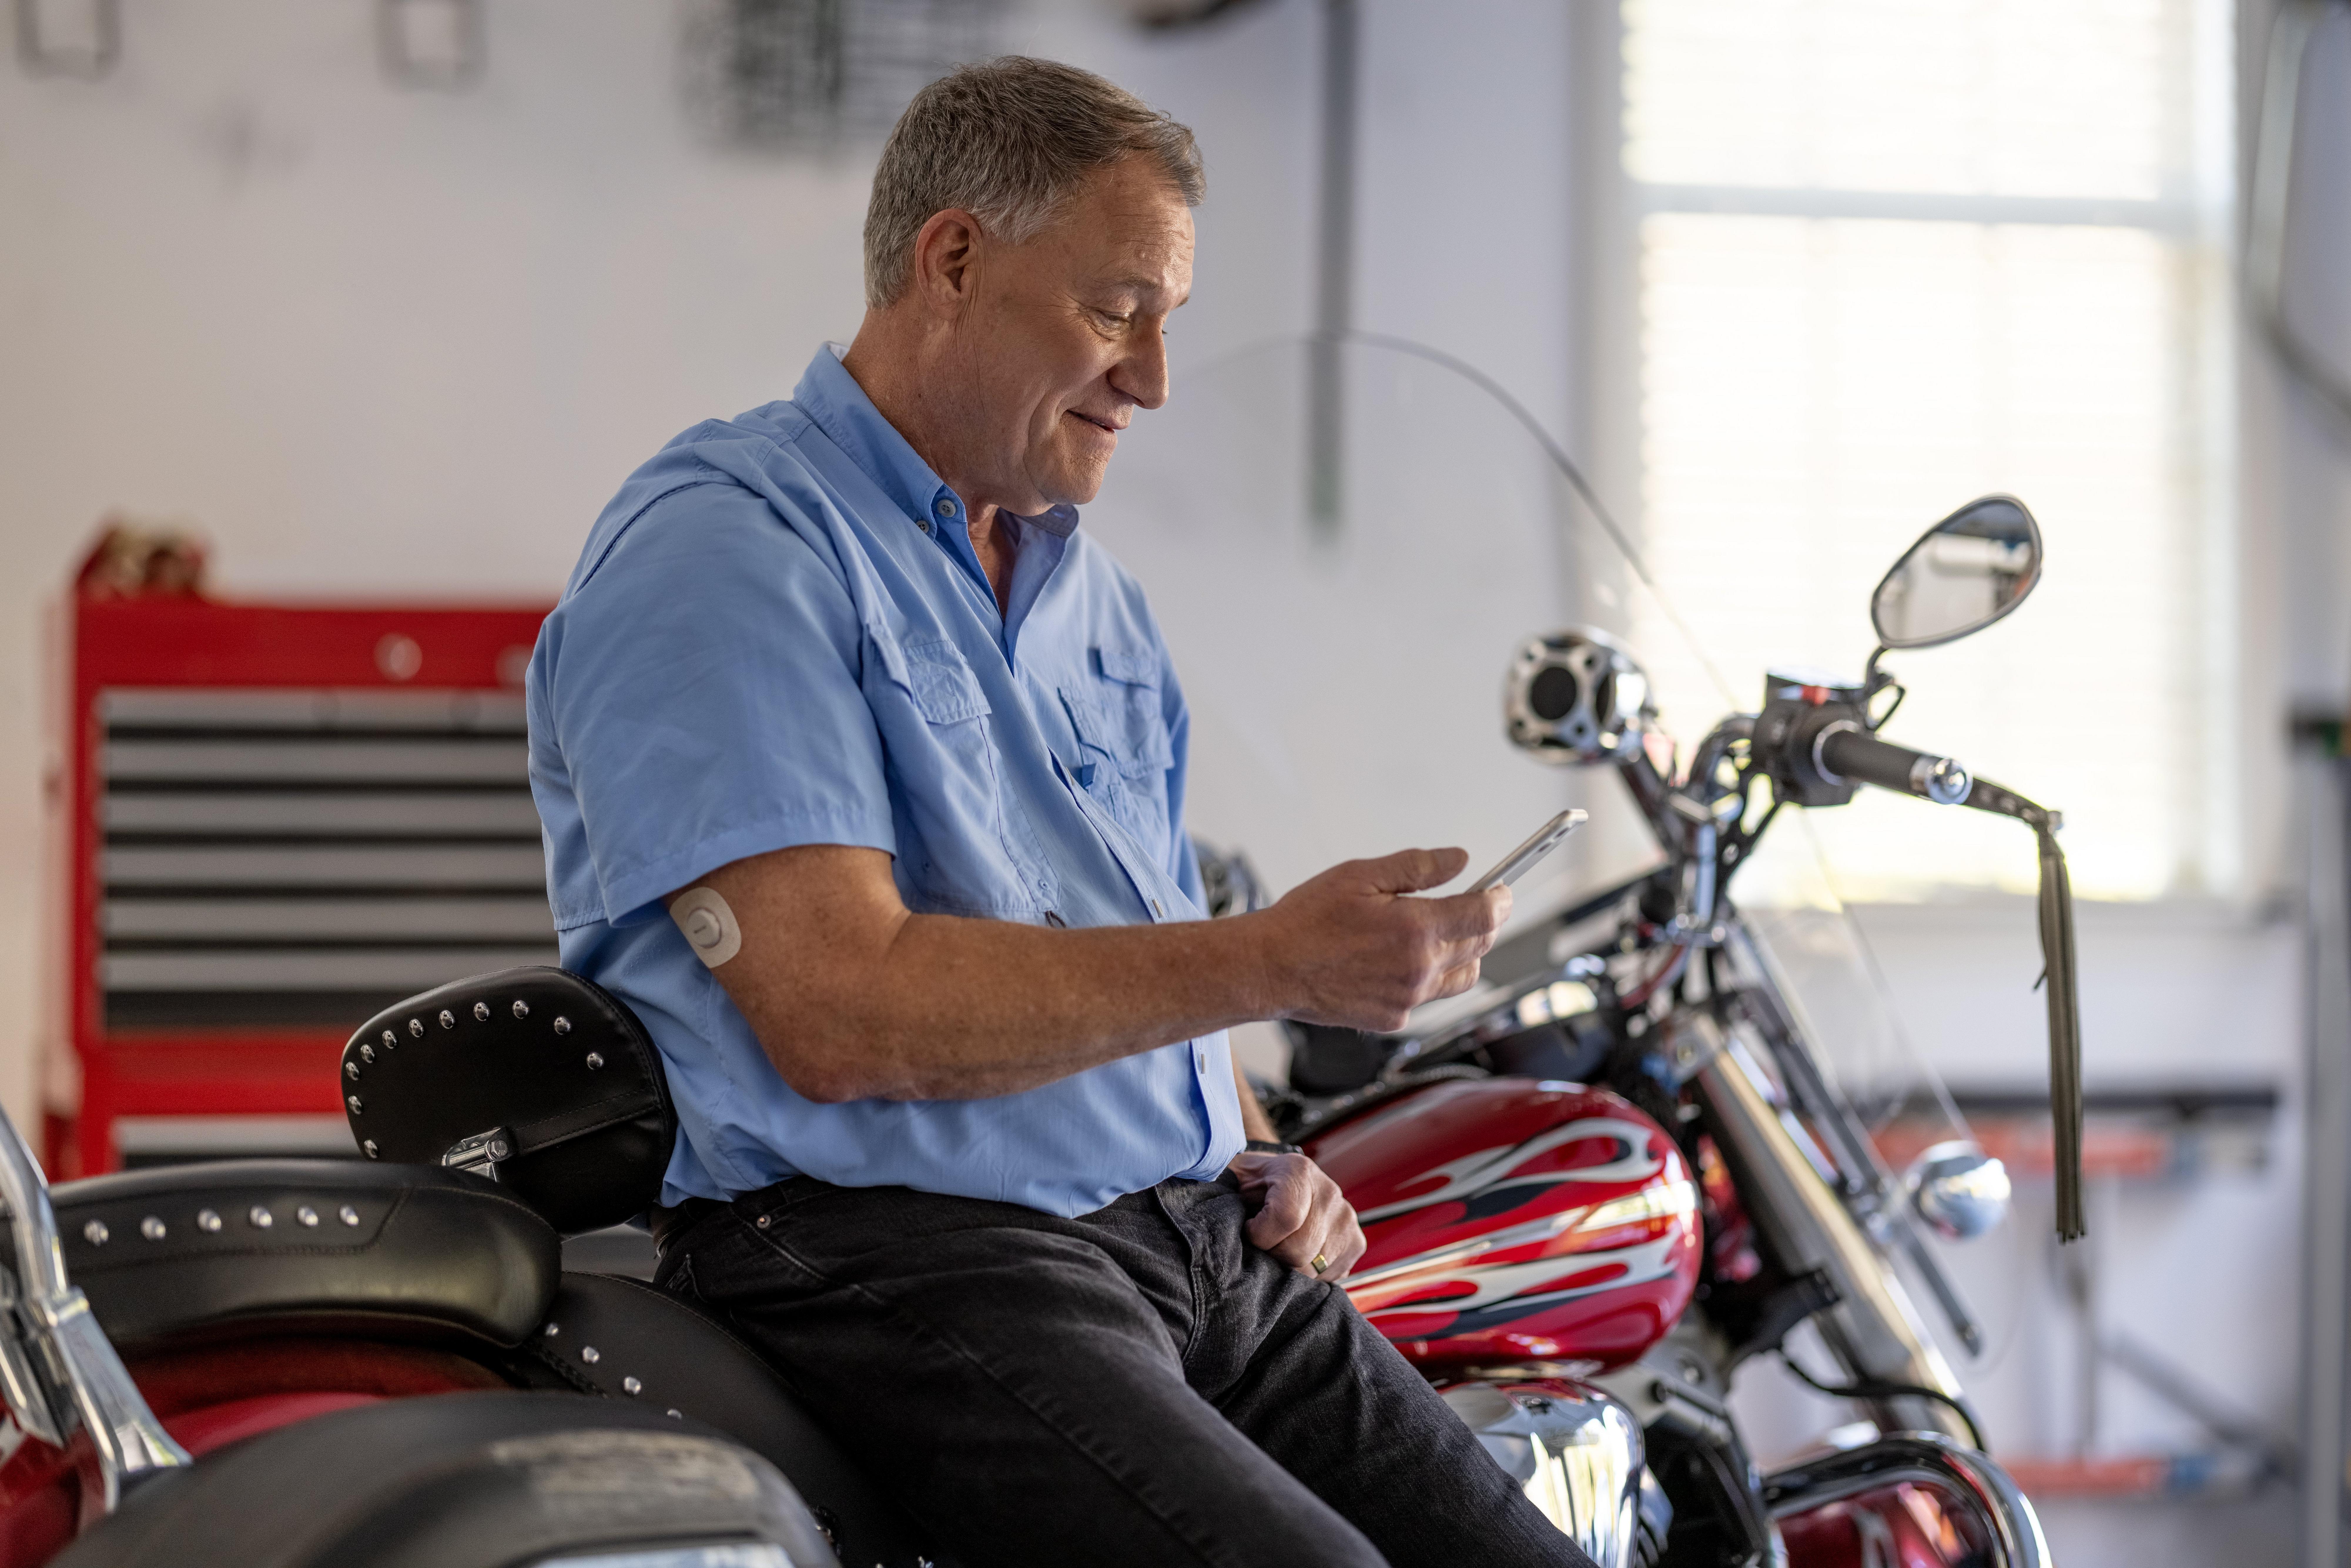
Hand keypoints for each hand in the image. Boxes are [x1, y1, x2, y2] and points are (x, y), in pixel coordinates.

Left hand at [1229, 1151, 1366, 1281]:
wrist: (1277, 1180)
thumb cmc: (1250, 1185)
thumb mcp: (1233, 1181)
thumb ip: (1226, 1194)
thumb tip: (1226, 1222)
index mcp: (1298, 1171)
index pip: (1287, 1218)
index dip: (1260, 1235)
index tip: (1248, 1231)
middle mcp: (1329, 1192)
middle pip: (1300, 1250)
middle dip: (1272, 1256)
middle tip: (1262, 1244)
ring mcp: (1346, 1218)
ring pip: (1313, 1268)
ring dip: (1288, 1267)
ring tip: (1278, 1247)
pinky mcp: (1356, 1241)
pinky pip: (1329, 1276)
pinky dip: (1308, 1274)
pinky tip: (1297, 1256)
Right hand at [1255, 848, 1509, 1031]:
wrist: (1270, 968)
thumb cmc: (1307, 920)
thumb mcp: (1361, 875)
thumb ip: (1417, 868)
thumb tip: (1459, 860)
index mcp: (1416, 929)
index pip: (1484, 915)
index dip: (1499, 899)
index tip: (1499, 890)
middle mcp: (1420, 969)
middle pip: (1480, 945)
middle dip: (1486, 922)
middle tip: (1477, 904)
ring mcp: (1408, 998)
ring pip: (1462, 976)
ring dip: (1464, 952)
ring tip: (1441, 933)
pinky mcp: (1392, 1018)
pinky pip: (1427, 997)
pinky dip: (1427, 977)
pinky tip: (1400, 960)